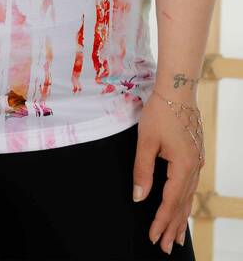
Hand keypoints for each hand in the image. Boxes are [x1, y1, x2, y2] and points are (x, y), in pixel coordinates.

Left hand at [132, 88, 204, 253]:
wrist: (177, 90)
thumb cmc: (160, 112)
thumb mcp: (146, 141)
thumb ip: (142, 170)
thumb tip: (138, 197)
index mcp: (184, 166)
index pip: (171, 201)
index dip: (161, 221)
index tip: (153, 238)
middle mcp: (195, 167)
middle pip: (183, 204)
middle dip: (173, 227)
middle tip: (166, 249)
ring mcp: (197, 161)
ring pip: (189, 196)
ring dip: (181, 217)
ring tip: (176, 237)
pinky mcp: (195, 155)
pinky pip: (190, 186)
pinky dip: (185, 201)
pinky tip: (181, 207)